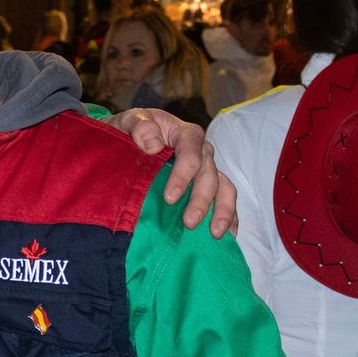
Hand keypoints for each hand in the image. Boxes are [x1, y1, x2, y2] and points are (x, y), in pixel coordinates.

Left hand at [106, 109, 237, 236]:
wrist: (131, 138)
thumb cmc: (131, 130)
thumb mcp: (128, 121)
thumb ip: (138, 125)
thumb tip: (153, 143)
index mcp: (185, 134)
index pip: (191, 153)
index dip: (183, 175)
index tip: (170, 198)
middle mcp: (201, 151)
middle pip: (209, 174)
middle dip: (202, 200)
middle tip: (189, 222)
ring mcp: (206, 169)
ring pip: (224, 187)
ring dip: (223, 211)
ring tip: (215, 234)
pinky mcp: (207, 184)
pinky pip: (225, 198)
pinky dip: (230, 216)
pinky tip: (228, 235)